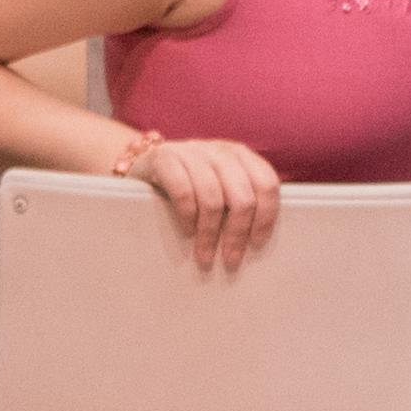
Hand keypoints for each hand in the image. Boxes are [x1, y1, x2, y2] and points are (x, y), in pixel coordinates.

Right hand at [124, 131, 281, 271]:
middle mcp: (220, 150)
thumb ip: (239, 198)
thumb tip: (256, 240)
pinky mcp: (165, 158)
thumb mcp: (220, 183)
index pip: (267, 184)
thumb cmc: (190, 181)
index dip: (266, 217)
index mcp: (241, 155)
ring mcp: (192, 152)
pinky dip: (188, 217)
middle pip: (242, 196)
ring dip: (210, 234)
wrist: (143, 163)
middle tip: (231, 259)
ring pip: (212, 198)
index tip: (257, 244)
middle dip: (238, 233)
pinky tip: (187, 231)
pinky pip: (183, 192)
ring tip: (205, 256)